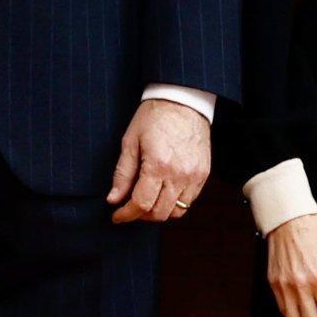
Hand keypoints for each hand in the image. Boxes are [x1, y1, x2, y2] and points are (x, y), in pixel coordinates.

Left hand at [107, 95, 212, 222]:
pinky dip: (175, 203)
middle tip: (130, 207)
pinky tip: (164, 192)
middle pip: (159, 213)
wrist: (183, 100)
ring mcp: (194, 175)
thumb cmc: (154, 116)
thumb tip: (113, 199)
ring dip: (160, 211)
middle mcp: (179, 174)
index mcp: (158, 165)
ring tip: (148, 201)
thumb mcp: (130, 141)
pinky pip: (190, 200)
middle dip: (141, 215)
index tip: (117, 215)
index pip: (141, 204)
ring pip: (177, 212)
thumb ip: (122, 174)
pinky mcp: (203, 174)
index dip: (126, 214)